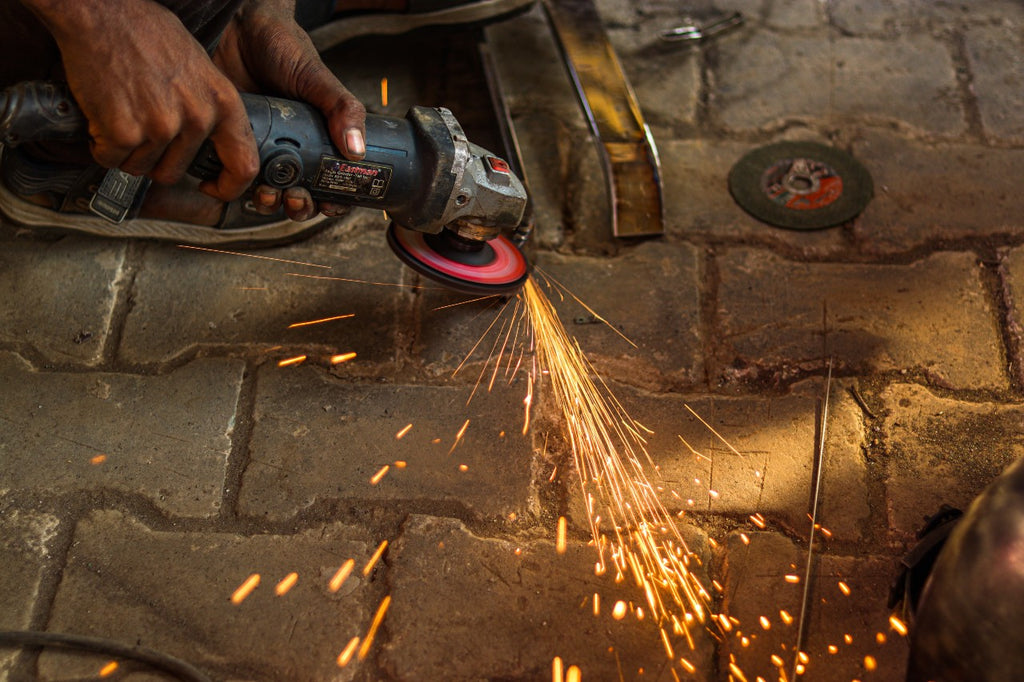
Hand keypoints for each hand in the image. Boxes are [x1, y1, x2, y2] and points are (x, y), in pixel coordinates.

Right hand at [23, 0, 259, 201]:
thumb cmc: (146, 32)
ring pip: (140, 167)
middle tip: (138, 128)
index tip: (211, 187)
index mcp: (223, 102)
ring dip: (125, 150)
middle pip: (175, 171)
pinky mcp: (125, 131)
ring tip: (120, 110)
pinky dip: (100, 144)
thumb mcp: (200, 67)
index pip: (244, 165)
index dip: (228, 186)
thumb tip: (211, 143)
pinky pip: (110, 158)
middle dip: (153, 159)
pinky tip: (101, 113)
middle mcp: (198, 118)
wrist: (100, 11)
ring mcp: (162, 127)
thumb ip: (209, 106)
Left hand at [213, 0, 366, 220]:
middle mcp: (289, 147)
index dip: (334, 200)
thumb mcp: (318, 78)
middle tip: (297, 198)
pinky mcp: (227, 142)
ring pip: (268, 192)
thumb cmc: (282, 46)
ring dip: (270, 202)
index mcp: (317, 137)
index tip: (331, 204)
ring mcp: (259, 146)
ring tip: (268, 193)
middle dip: (300, 206)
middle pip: (301, 194)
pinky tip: (237, 183)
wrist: (236, 25)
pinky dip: (235, 186)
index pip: (332, 180)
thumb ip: (342, 109)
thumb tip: (357, 151)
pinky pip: (232, 174)